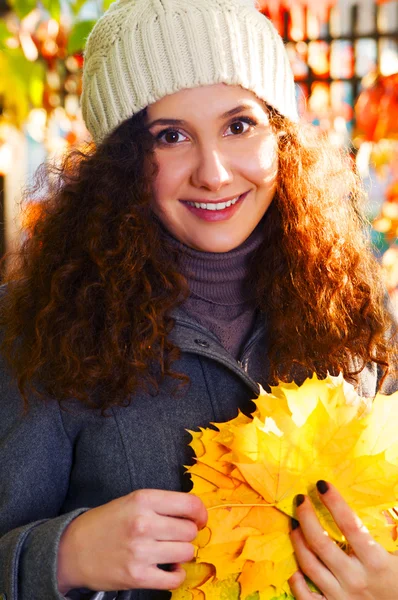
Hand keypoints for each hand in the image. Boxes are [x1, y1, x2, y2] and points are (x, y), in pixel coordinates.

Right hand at [57, 489, 206, 592]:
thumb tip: (195, 514)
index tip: (199, 519)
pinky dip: (176, 575)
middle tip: (176, 536)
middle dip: (188, 534)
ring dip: (182, 554)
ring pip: (186, 552)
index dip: (200, 513)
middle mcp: (143, 523)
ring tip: (169, 551)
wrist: (72, 549)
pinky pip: (174, 578)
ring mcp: (140, 551)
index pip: (190, 504)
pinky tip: (168, 568)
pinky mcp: (137, 576)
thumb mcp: (132, 501)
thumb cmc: (106, 523)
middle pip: (190, 530)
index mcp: (143, 499)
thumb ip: (162, 505)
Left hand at [288, 481, 397, 598]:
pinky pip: (306, 598)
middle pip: (320, 542)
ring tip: (294, 523)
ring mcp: (341, 597)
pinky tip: (293, 567)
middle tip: (300, 499)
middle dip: (306, 516)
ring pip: (309, 564)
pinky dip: (295, 582)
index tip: (322, 485)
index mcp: (376, 562)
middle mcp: (355, 578)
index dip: (334, 502)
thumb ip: (392, 530)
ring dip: (297, 540)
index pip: (350, 524)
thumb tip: (386, 503)